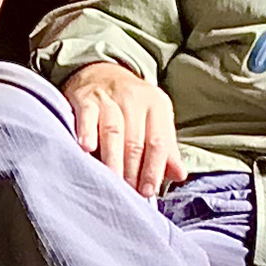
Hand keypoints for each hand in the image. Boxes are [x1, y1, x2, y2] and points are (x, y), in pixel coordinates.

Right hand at [63, 63, 179, 198]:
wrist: (100, 72)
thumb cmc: (131, 106)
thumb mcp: (154, 120)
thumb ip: (165, 148)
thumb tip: (179, 175)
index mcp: (157, 106)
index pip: (158, 142)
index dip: (153, 169)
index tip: (147, 191)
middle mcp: (134, 100)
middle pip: (135, 141)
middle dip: (132, 170)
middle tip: (127, 193)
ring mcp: (109, 98)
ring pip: (113, 132)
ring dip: (112, 159)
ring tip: (111, 181)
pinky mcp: (86, 98)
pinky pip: (87, 117)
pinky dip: (86, 132)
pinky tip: (86, 149)